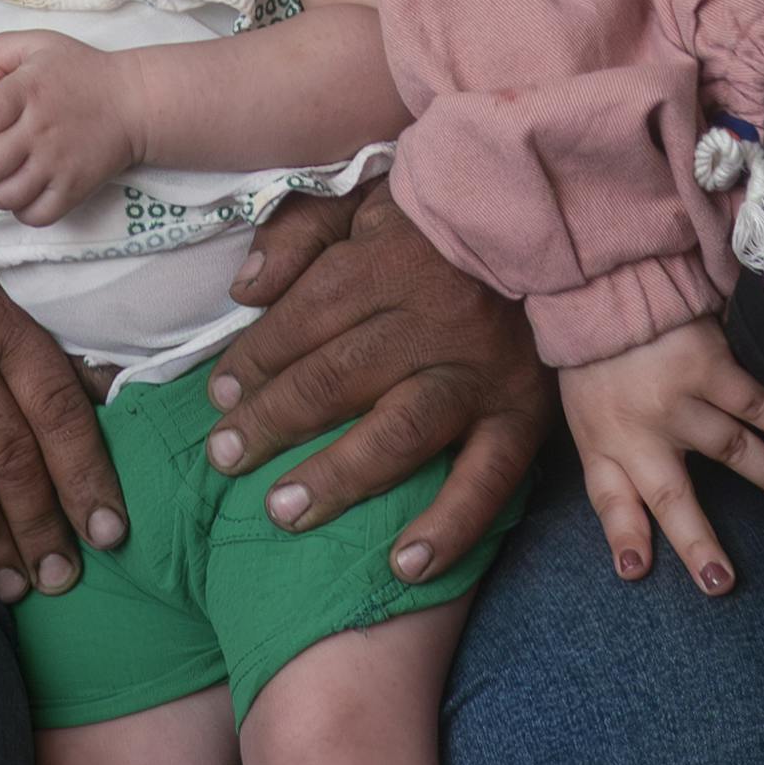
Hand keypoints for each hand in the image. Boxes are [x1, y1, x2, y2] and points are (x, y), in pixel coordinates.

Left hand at [0, 30, 141, 224]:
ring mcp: (57, 165)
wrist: (133, 102)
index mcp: (27, 91)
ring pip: (2, 197)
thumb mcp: (36, 43)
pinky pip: (33, 216)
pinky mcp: (73, 190)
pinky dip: (21, 209)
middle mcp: (40, 131)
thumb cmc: (80, 72)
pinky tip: (24, 188)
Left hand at [202, 181, 550, 583]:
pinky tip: (406, 565)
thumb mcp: (361, 199)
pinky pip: (488, 479)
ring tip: (283, 512)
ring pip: (399, 432)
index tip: (218, 398)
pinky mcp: (523, 413)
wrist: (545, 224)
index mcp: (388, 263)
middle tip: (224, 458)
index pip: (304, 319)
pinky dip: (450, 526)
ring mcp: (480, 372)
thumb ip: (298, 235)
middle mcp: (434, 320)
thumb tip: (243, 291)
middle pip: (338, 376)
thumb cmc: (436, 221)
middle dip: (273, 422)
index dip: (254, 361)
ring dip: (338, 477)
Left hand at [553, 321, 763, 595]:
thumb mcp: (586, 426)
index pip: (610, 502)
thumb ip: (612, 482)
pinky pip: (755, 404)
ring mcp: (676, 398)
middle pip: (670, 496)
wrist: (603, 290)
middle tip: (722, 582)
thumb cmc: (596, 368)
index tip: (636, 570)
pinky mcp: (707, 366)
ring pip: (733, 450)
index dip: (624, 536)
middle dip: (696, 542)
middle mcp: (638, 428)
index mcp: (603, 444)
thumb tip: (633, 557)